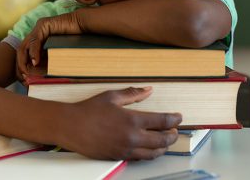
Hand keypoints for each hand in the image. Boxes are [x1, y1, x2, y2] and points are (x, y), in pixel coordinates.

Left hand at [16, 12, 83, 81]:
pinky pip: (35, 39)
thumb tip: (35, 80)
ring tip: (27, 72)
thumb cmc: (76, 43)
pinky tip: (35, 62)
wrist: (85, 27)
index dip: (22, 68)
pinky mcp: (43, 24)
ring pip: (25, 45)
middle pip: (21, 51)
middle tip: (24, 79)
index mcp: (38, 42)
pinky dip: (33, 51)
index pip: (24, 56)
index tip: (24, 81)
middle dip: (20, 66)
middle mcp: (36, 34)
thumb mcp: (57, 57)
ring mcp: (38, 28)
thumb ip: (47, 65)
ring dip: (24, 61)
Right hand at [57, 87, 181, 159]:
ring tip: (165, 140)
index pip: (162, 121)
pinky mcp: (119, 157)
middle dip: (172, 135)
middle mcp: (132, 138)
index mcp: (132, 120)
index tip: (179, 117)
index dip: (174, 119)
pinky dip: (149, 153)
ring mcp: (126, 150)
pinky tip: (149, 147)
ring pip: (153, 153)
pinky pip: (140, 158)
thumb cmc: (89, 110)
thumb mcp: (112, 97)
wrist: (70, 127)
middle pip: (162, 140)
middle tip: (174, 130)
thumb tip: (149, 90)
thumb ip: (133, 94)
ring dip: (163, 147)